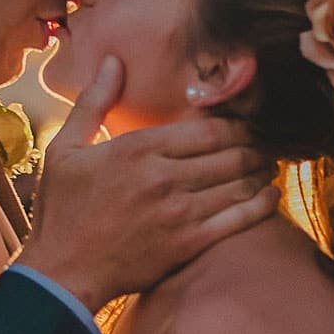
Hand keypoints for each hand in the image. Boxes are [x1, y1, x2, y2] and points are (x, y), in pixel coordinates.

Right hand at [17, 56, 277, 311]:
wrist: (61, 272)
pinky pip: (238, 219)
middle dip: (256, 148)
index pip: (208, 129)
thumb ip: (94, 102)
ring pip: (239, 184)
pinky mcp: (188, 244)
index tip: (249, 125)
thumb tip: (112, 61)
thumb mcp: (66, 149)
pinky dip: (262, 205)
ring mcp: (178, 212)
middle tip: (267, 145)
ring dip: (262, 173)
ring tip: (270, 166)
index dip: (238, 126)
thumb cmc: (62, 209)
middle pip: (230, 154)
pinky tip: (272, 195)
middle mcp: (162, 177)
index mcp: (137, 149)